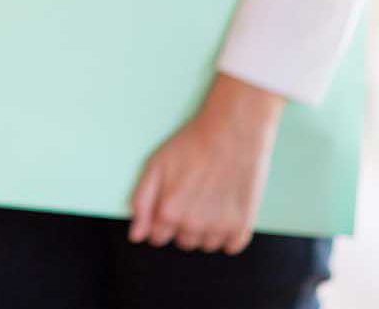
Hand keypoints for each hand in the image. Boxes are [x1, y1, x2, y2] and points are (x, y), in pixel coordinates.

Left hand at [128, 73, 283, 253]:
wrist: (232, 132)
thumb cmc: (191, 145)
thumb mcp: (155, 165)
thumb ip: (141, 202)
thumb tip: (136, 235)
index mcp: (168, 212)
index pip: (157, 237)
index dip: (161, 221)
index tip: (170, 202)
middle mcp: (193, 226)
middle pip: (182, 242)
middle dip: (182, 224)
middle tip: (191, 196)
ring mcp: (219, 228)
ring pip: (205, 245)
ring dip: (205, 230)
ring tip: (209, 200)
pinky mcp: (242, 226)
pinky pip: (230, 247)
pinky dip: (227, 233)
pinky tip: (225, 208)